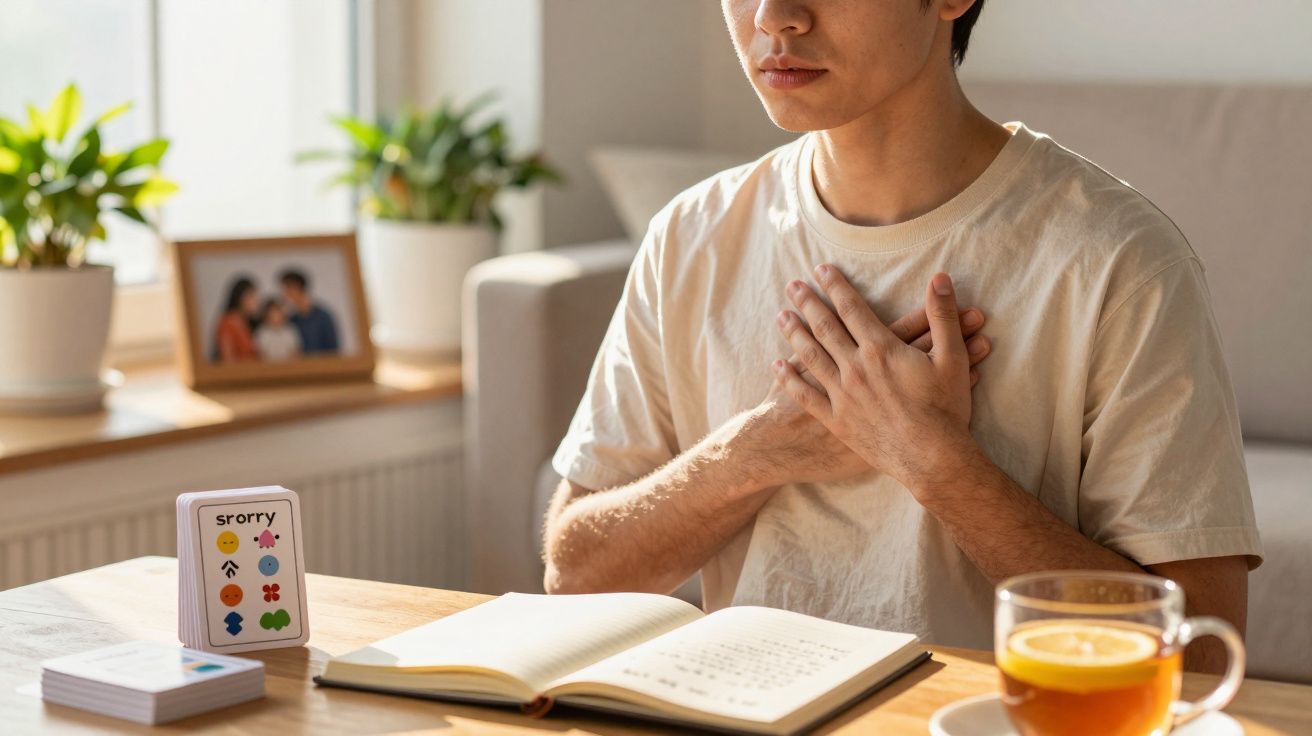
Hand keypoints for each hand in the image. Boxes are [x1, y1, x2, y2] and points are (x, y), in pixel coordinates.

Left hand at [773, 265, 982, 495]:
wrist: (932, 459)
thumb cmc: (946, 409)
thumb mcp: (952, 357)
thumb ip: (942, 316)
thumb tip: (940, 278)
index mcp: (881, 349)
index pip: (851, 308)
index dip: (835, 286)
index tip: (821, 270)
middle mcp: (855, 368)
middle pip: (824, 327)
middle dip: (808, 303)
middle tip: (792, 285)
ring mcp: (843, 395)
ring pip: (810, 357)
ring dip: (794, 333)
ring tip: (781, 316)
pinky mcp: (837, 420)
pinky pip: (806, 396)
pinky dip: (789, 380)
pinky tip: (777, 366)